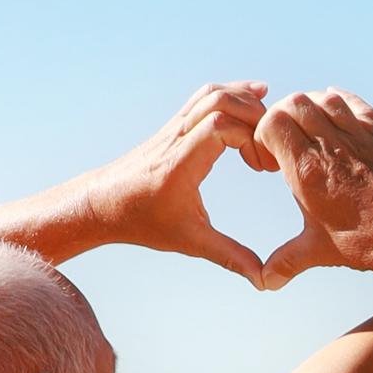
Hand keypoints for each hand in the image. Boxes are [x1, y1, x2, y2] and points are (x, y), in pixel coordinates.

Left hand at [85, 81, 272, 285]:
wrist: (102, 204)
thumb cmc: (143, 222)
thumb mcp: (190, 242)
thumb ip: (230, 257)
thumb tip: (263, 280)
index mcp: (180, 163)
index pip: (220, 126)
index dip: (251, 139)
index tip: (261, 168)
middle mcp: (176, 137)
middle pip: (220, 101)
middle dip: (255, 118)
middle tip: (271, 150)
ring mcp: (174, 127)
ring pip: (211, 93)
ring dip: (245, 101)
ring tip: (271, 121)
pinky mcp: (175, 125)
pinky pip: (204, 97)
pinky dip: (233, 93)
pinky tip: (255, 95)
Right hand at [253, 89, 372, 291]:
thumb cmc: (366, 244)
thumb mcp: (318, 251)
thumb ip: (285, 262)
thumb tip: (264, 282)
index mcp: (308, 170)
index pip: (272, 122)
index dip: (264, 134)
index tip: (271, 159)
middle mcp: (332, 146)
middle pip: (294, 102)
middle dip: (283, 117)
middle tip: (288, 141)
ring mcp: (359, 137)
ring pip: (325, 98)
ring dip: (311, 108)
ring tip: (310, 131)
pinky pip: (355, 103)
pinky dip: (340, 101)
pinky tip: (334, 115)